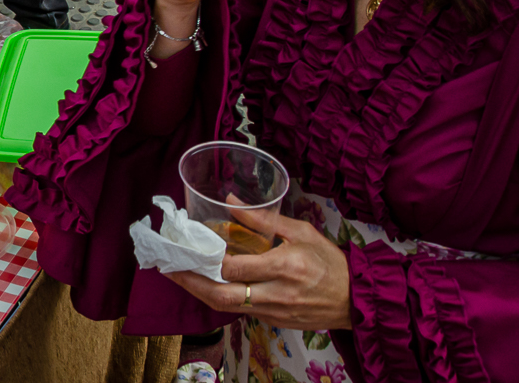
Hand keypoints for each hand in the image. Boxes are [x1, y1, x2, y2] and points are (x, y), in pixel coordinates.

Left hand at [164, 205, 352, 331]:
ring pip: (227, 307)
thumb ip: (263, 219)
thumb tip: (230, 201)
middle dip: (190, 282)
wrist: (356, 300)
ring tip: (180, 275)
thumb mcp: (301, 232)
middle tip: (168, 268)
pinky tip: (209, 284)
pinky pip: (242, 311)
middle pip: (221, 296)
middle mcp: (276, 294)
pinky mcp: (274, 322)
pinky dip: (222, 298)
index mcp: (283, 268)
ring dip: (200, 292)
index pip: (233, 268)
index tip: (186, 245)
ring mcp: (274, 312)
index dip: (206, 259)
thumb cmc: (330, 262)